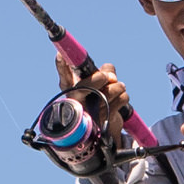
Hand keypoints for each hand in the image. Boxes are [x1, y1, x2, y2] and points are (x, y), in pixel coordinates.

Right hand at [52, 60, 137, 175]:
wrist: (106, 128)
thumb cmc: (99, 98)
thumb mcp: (100, 81)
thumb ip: (105, 71)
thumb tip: (111, 75)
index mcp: (72, 88)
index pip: (64, 76)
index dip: (62, 67)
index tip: (60, 56)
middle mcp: (77, 101)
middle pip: (84, 86)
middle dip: (97, 79)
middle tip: (106, 77)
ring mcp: (89, 112)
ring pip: (107, 91)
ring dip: (118, 87)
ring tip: (118, 88)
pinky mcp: (103, 121)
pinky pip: (120, 100)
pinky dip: (123, 97)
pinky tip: (118, 102)